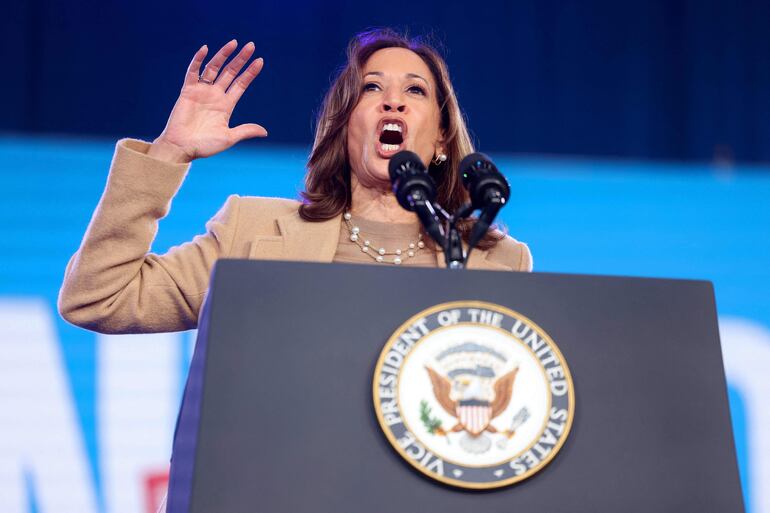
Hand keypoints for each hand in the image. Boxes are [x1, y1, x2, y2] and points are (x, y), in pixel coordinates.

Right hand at [149, 40, 267, 162]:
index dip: (250, 72)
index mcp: (226, 105)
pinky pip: (193, 72)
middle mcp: (215, 95)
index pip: (241, 84)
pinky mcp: (188, 90)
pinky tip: (205, 49)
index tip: (260, 61)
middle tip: (251, 45)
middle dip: (240, 59)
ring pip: (214, 68)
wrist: (182, 148)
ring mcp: (202, 91)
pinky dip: (198, 60)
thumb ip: (245, 131)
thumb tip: (265, 131)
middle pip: (230, 72)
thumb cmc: (204, 145)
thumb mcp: (228, 137)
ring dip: (223, 55)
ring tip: (234, 43)